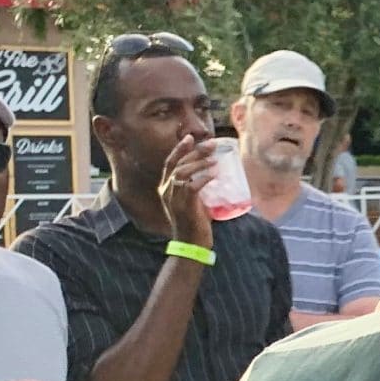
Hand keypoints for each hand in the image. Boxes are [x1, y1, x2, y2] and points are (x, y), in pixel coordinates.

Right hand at [158, 133, 217, 249]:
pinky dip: (203, 178)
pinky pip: (191, 187)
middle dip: (194, 152)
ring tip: (214, 160)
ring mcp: (173, 198)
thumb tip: (212, 171)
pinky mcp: (183, 206)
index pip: (170, 163)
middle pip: (177, 164)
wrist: (192, 243)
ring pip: (182, 173)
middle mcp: (165, 191)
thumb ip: (196, 186)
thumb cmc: (195, 221)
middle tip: (211, 145)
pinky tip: (214, 175)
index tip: (190, 137)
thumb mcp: (193, 199)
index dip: (179, 149)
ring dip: (199, 164)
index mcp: (165, 188)